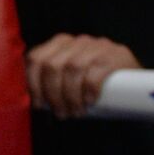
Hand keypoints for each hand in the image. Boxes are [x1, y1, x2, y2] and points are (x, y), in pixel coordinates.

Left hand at [26, 33, 140, 118]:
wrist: (128, 80)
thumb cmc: (86, 85)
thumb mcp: (64, 80)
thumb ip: (46, 83)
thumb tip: (27, 103)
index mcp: (58, 44)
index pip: (35, 59)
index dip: (32, 84)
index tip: (39, 105)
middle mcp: (76, 41)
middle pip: (52, 65)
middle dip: (52, 94)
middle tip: (60, 113)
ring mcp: (96, 45)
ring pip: (72, 69)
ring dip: (70, 96)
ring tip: (74, 112)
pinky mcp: (114, 54)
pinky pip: (94, 73)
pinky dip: (88, 91)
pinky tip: (89, 102)